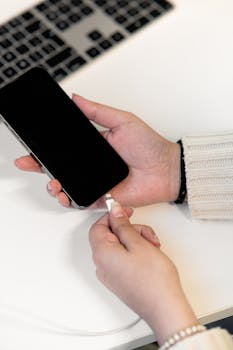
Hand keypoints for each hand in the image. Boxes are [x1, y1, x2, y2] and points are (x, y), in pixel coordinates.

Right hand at [15, 95, 179, 207]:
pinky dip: (69, 200)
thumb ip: (97, 111)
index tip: (32, 148)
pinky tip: (63, 194)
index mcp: (94, 147)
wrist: (165, 169)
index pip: (64, 148)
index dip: (47, 149)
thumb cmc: (149, 145)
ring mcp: (96, 182)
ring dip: (54, 186)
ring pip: (67, 186)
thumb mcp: (122, 120)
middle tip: (28, 163)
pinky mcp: (102, 197)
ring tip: (52, 182)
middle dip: (41, 167)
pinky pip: (81, 200)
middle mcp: (92, 166)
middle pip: (61, 168)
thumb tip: (76, 99)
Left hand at [89, 202, 197, 344]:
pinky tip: (149, 256)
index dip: (113, 216)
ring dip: (136, 241)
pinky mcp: (119, 281)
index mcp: (101, 253)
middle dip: (130, 231)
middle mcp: (101, 265)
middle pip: (110, 236)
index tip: (126, 212)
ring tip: (153, 248)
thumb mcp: (138, 243)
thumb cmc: (154, 280)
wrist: (165, 308)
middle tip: (147, 235)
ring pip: (119, 247)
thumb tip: (114, 212)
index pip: (98, 226)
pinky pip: (123, 259)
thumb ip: (123, 224)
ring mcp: (110, 275)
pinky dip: (135, 253)